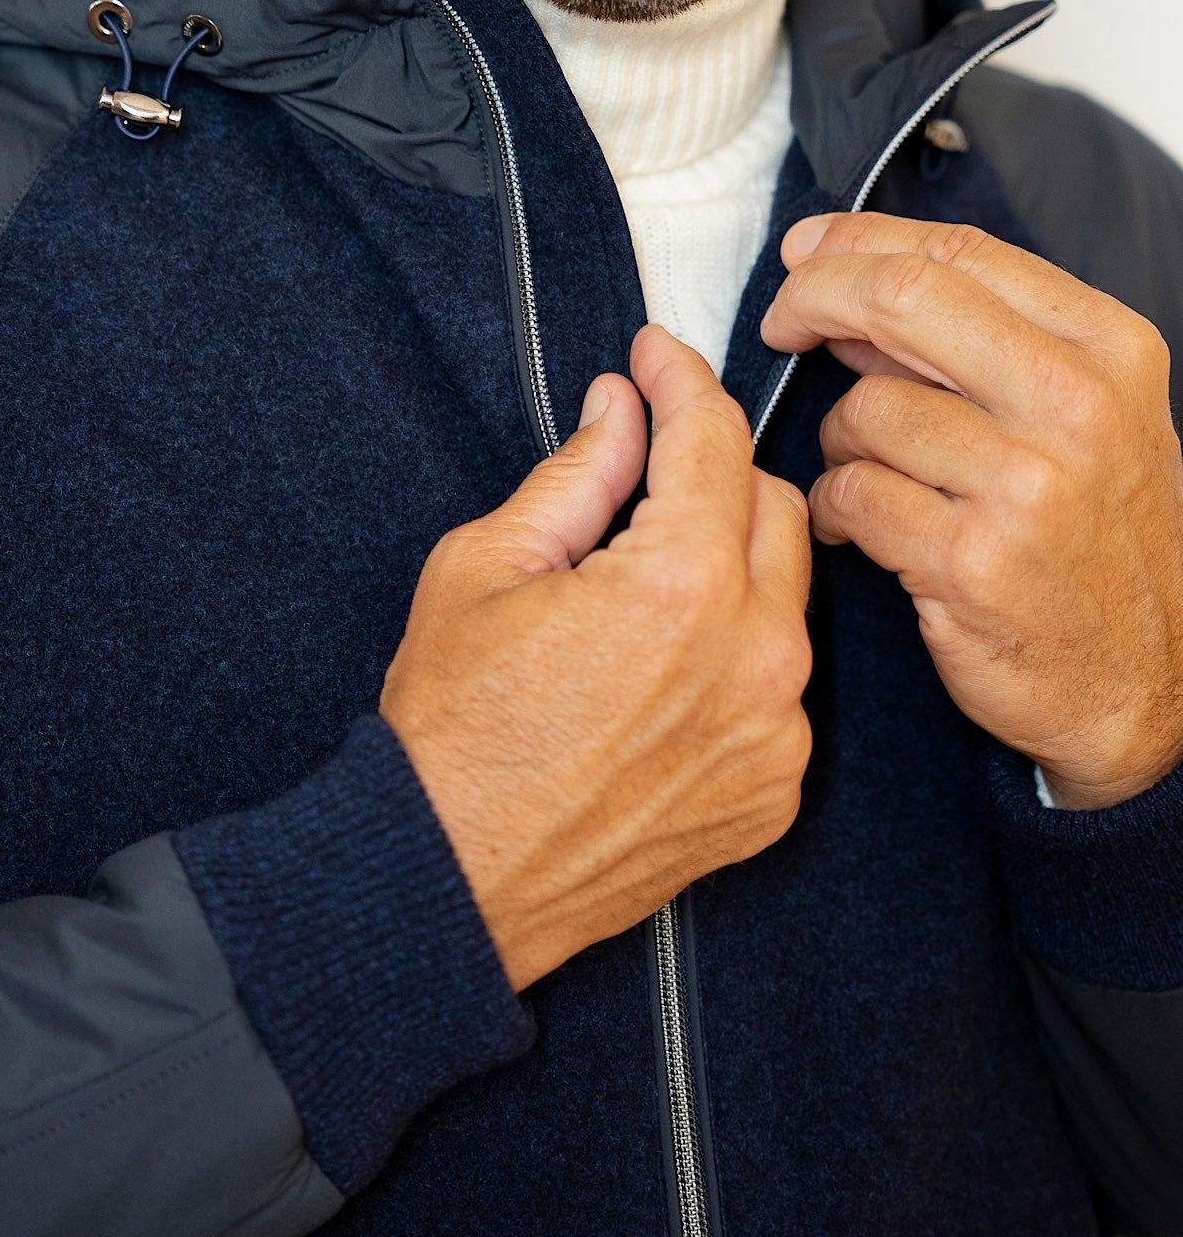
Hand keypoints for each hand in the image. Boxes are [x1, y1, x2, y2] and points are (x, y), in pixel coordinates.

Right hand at [378, 324, 812, 991]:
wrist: (450, 879)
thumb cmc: (451, 728)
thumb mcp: (485, 568)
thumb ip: (577, 475)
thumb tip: (622, 410)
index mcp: (682, 588)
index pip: (714, 439)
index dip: (682, 378)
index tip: (656, 357)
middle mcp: (756, 659)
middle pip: (773, 507)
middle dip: (713, 471)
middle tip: (643, 471)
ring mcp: (774, 734)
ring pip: (785, 598)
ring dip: (728, 566)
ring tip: (639, 588)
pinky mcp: (773, 792)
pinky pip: (778, 687)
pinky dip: (734, 658)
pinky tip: (660, 672)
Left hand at [761, 213, 1182, 809]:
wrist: (1141, 685)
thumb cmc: (1094, 541)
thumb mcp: (1081, 415)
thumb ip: (982, 338)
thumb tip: (848, 274)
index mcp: (1108, 349)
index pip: (956, 252)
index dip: (857, 242)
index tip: (805, 255)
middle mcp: (1077, 406)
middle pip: (899, 297)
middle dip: (813, 298)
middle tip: (782, 325)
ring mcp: (1028, 486)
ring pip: (864, 409)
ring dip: (838, 440)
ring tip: (865, 474)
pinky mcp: (973, 562)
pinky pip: (852, 494)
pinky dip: (833, 506)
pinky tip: (856, 526)